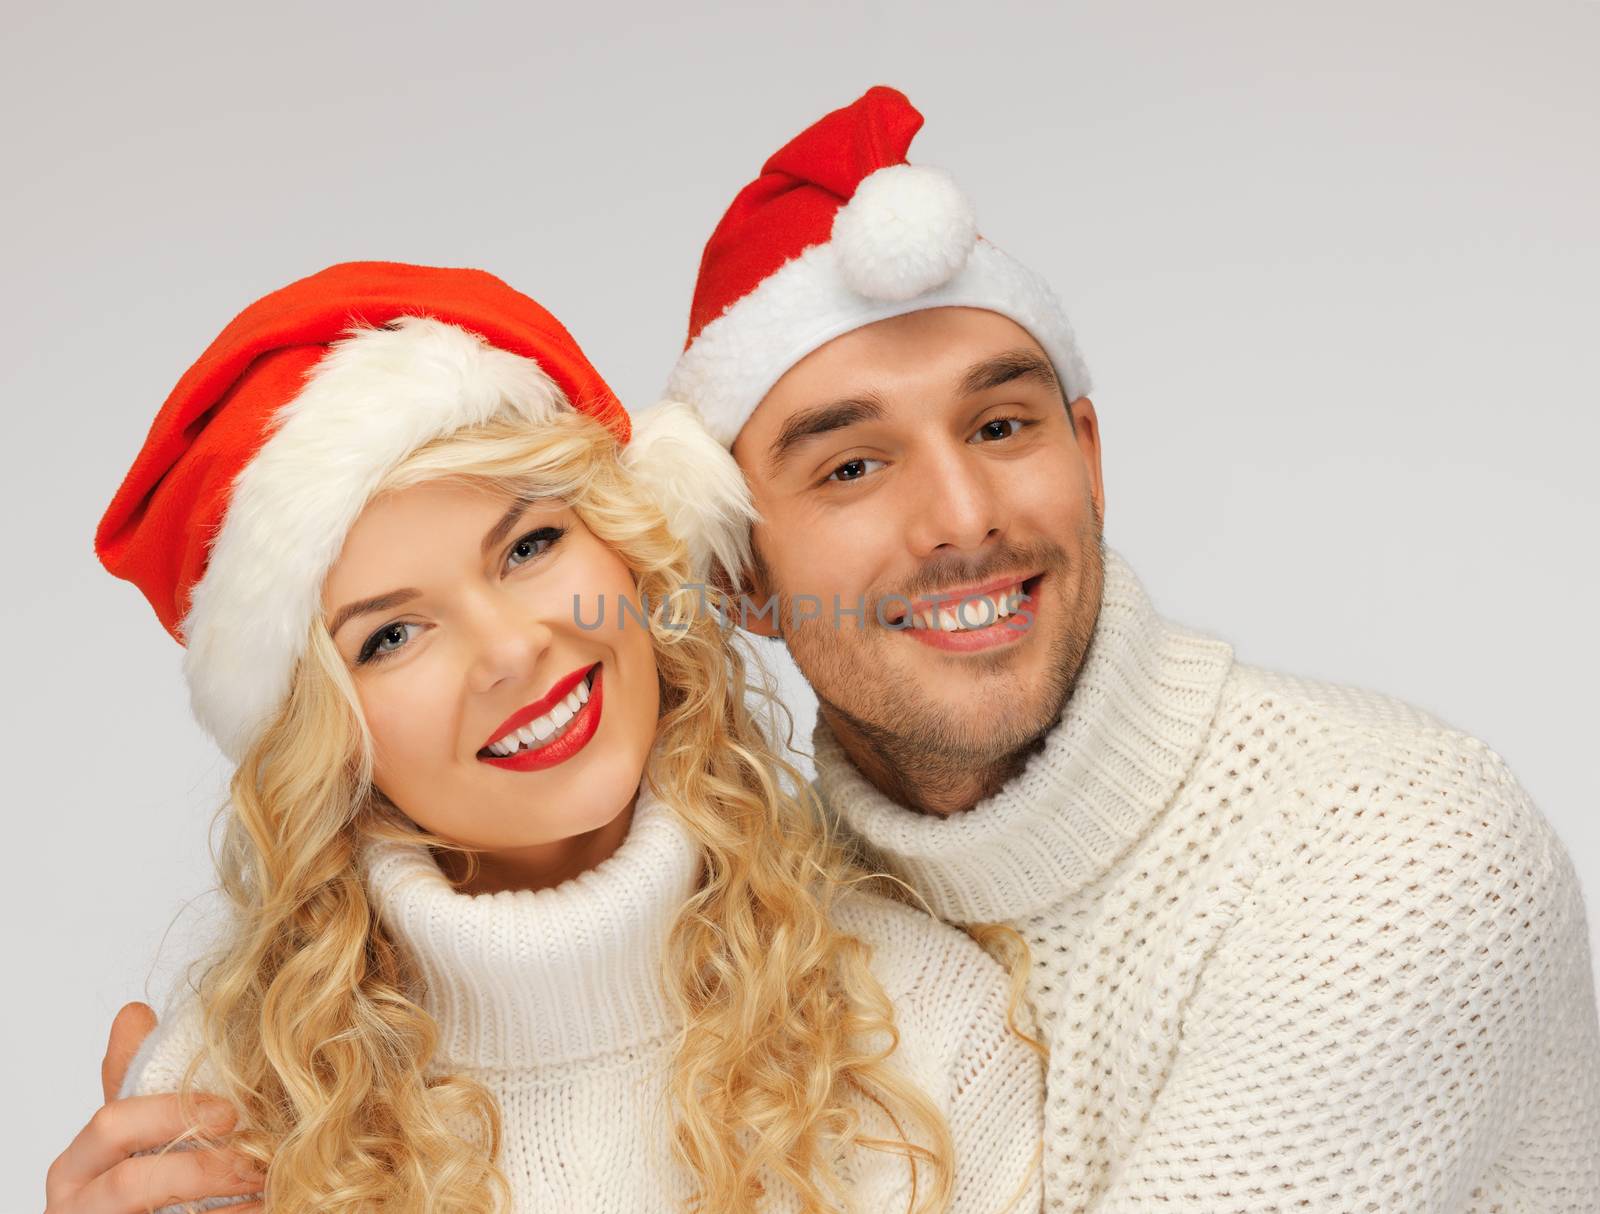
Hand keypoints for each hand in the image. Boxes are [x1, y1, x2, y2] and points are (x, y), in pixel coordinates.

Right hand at [43, 1002, 263, 1212]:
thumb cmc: (145, 1188)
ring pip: (143, 1207)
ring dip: (211, 1195)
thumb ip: (135, 1082)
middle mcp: (77, 1203)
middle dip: (195, 1167)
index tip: (232, 1112)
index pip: (113, 1122)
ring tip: (260, 1184)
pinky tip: (261, 1208)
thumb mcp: (140, 1134)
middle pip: (128, 1180)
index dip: (173, 1113)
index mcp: (78, 1163)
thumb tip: (134, 1012)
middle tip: (251, 1157)